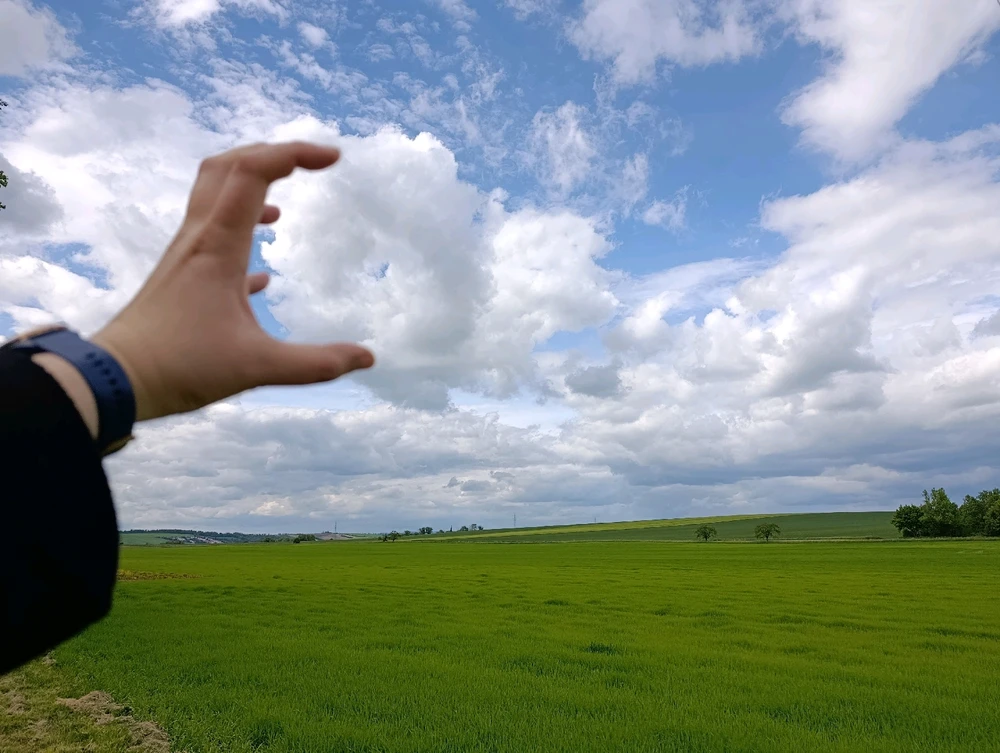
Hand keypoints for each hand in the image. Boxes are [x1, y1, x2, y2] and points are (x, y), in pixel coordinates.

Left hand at [91, 141, 373, 421]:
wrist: (115, 379)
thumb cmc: (182, 365)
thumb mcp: (257, 367)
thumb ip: (315, 363)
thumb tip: (367, 357)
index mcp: (219, 244)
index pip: (255, 173)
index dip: (295, 154)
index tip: (333, 159)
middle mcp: (199, 238)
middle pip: (228, 167)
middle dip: (270, 154)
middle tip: (308, 163)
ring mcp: (186, 255)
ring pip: (215, 197)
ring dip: (252, 187)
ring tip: (284, 205)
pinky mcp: (181, 277)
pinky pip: (213, 238)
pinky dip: (241, 234)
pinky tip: (264, 271)